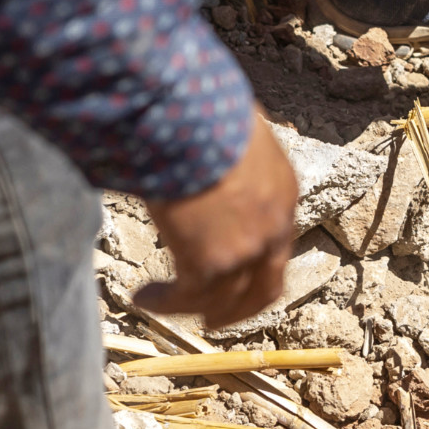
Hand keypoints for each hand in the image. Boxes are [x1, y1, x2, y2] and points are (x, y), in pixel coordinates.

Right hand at [136, 115, 298, 328]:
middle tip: (214, 320)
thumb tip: (207, 150)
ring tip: (157, 303)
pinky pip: (187, 297)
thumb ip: (231, 154)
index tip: (230, 270)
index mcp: (284, 193)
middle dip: (239, 309)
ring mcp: (246, 249)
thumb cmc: (204, 108)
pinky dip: (165, 303)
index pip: (277, 243)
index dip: (254, 264)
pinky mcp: (211, 262)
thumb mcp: (236, 131)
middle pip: (264, 288)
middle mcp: (274, 227)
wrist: (189, 117)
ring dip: (190, 309)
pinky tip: (143, 297)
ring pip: (223, 300)